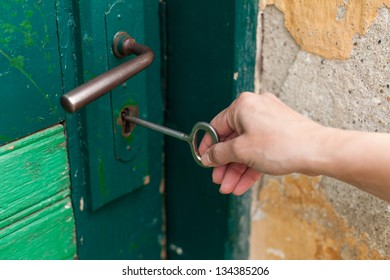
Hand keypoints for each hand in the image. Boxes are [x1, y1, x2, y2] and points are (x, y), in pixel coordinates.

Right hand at [199, 92, 324, 194]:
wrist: (318, 151)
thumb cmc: (282, 145)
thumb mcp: (242, 151)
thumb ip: (219, 154)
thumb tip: (207, 156)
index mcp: (243, 106)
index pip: (217, 126)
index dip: (207, 146)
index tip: (203, 160)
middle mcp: (255, 109)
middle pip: (232, 140)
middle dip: (224, 164)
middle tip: (218, 180)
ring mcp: (268, 122)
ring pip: (245, 148)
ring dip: (236, 170)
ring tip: (229, 188)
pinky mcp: (278, 134)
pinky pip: (258, 150)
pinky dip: (250, 167)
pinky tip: (241, 185)